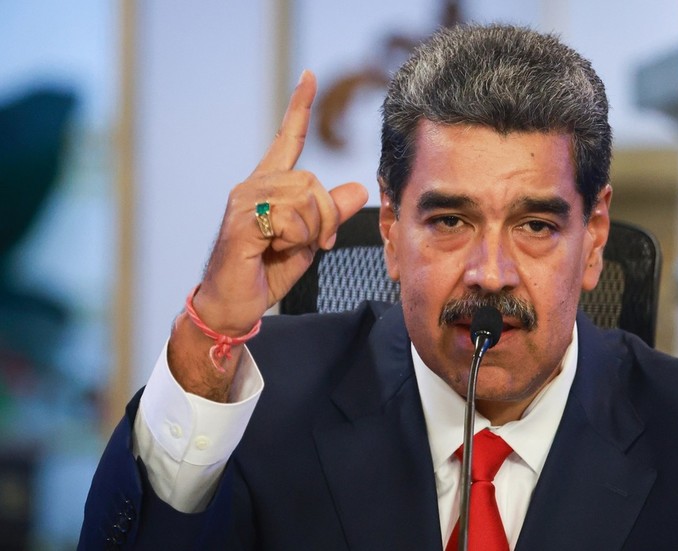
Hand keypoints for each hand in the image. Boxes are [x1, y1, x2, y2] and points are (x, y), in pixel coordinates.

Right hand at [169, 71, 367, 399]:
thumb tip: (358, 187)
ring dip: (311, 232)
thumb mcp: (308, 241)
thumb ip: (331, 215)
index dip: (299, 108)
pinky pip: (290, 218)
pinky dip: (294, 240)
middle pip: (314, 181)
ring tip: (288, 248)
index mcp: (269, 185)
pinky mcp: (241, 219)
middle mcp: (253, 184)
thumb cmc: (264, 273)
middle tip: (314, 244)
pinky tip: (271, 251)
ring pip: (306, 199)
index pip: (287, 140)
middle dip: (325, 218)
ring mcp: (243, 199)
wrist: (231, 307)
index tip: (310, 77)